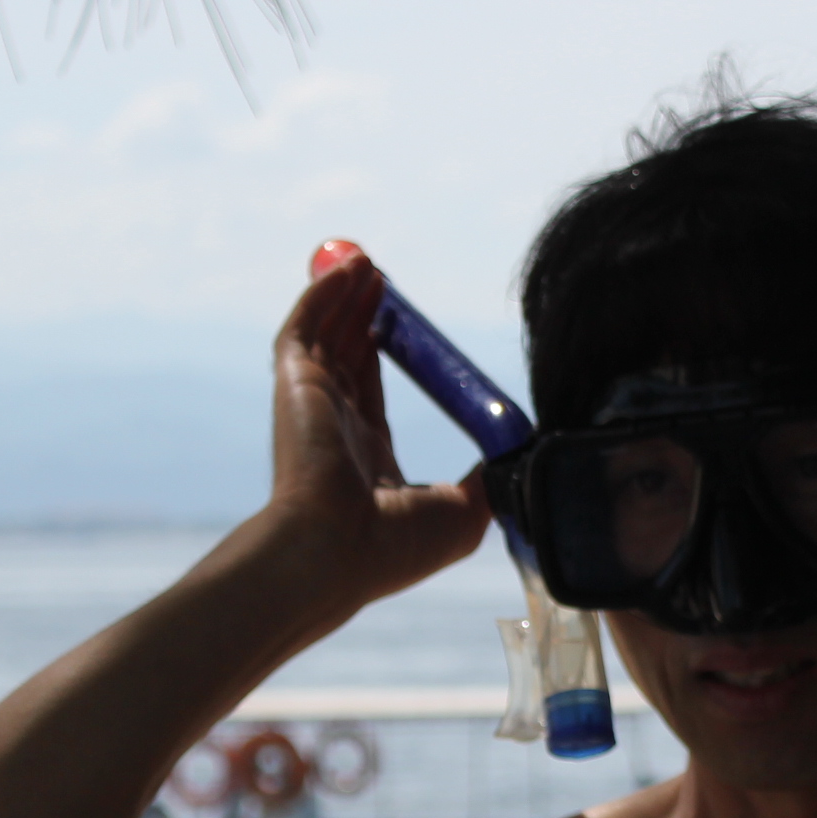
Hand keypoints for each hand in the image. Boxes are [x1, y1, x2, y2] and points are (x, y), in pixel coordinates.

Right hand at [268, 255, 492, 602]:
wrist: (335, 551)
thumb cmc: (394, 546)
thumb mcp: (467, 512)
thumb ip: (493, 476)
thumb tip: (522, 453)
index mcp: (367, 458)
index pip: (371, 392)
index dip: (384, 355)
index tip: (409, 331)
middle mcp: (333, 427)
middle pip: (346, 354)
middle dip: (362, 316)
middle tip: (382, 283)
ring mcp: (311, 403)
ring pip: (325, 334)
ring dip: (347, 298)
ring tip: (370, 266)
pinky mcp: (295, 382)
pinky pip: (305, 326)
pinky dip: (325, 295)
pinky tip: (351, 270)